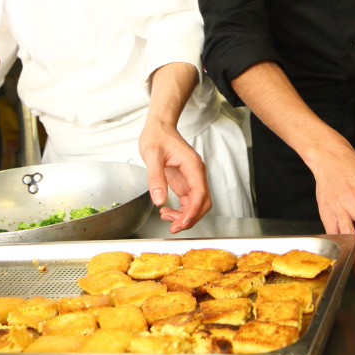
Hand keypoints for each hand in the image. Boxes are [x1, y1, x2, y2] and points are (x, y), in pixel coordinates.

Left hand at [138, 119, 211, 233]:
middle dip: (190, 218)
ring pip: (197, 204)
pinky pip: (189, 201)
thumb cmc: (157, 136)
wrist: (159, 127)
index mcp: (192, 165)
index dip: (192, 212)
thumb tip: (159, 200)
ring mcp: (192, 178)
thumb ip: (156, 178)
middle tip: (173, 227)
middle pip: (202, 202)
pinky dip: (181, 210)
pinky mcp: (185, 181)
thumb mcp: (152, 155)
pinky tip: (166, 211)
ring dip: (184, 216)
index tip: (181, 223)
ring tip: (166, 217)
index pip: (199, 194)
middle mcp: (196, 173)